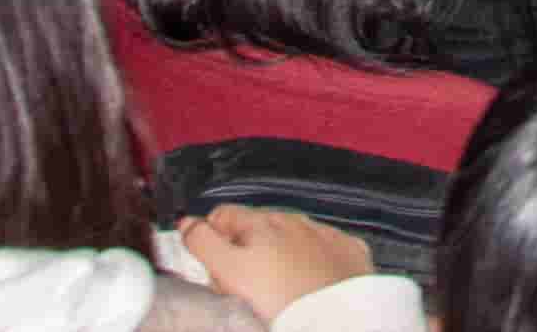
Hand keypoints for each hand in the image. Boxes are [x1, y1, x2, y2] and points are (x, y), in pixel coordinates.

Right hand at [181, 206, 371, 320]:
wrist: (337, 321)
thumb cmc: (280, 302)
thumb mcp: (228, 272)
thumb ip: (203, 243)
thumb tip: (188, 223)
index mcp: (260, 223)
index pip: (222, 216)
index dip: (211, 242)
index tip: (215, 268)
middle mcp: (294, 221)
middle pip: (256, 228)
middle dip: (246, 251)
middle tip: (244, 289)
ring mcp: (324, 235)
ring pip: (291, 237)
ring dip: (280, 255)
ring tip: (280, 291)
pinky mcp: (349, 253)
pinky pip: (325, 250)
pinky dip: (315, 263)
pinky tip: (311, 285)